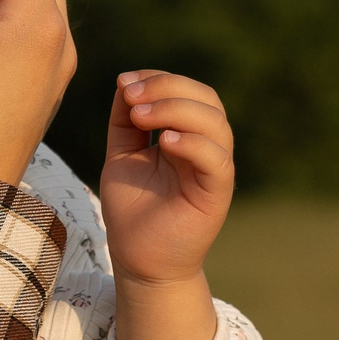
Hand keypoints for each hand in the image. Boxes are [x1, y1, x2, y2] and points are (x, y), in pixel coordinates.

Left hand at [101, 69, 233, 339]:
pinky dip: (194, 144)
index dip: (159, 79)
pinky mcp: (216, 193)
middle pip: (206, 99)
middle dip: (167, 88)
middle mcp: (205, 147)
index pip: (187, 91)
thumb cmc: (132, 210)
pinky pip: (217, 160)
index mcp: (186, 134)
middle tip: (132, 95)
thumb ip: (125, 121)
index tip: (125, 81)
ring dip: (176, 110)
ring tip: (141, 115)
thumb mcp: (121, 156)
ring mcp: (214, 169)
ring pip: (215, 124)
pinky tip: (166, 142)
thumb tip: (125, 81)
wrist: (139, 260)